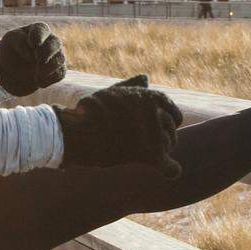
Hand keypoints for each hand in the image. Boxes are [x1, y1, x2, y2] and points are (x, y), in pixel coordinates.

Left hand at [0, 22, 66, 95]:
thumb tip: (33, 53)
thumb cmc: (10, 50)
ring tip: (38, 75)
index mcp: (38, 30)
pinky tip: (39, 82)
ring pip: (60, 59)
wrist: (11, 71)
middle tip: (37, 59)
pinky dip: (50, 79)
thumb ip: (20, 41)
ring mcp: (56, 56)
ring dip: (49, 68)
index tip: (33, 44)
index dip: (39, 36)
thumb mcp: (9, 41)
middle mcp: (50, 41)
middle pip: (55, 43)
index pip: (42, 30)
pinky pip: (60, 74)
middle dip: (47, 52)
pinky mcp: (57, 70)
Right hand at [55, 75, 183, 177]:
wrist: (76, 132)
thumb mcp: (112, 93)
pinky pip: (169, 165)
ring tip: (135, 153)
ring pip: (168, 148)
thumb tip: (146, 78)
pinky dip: (171, 169)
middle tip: (141, 145)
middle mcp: (157, 113)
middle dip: (162, 139)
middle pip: (171, 132)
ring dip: (157, 153)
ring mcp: (155, 134)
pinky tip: (172, 171)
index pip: (174, 114)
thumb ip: (132, 86)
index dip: (167, 124)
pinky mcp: (150, 154)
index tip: (157, 130)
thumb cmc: (91, 112)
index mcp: (151, 97)